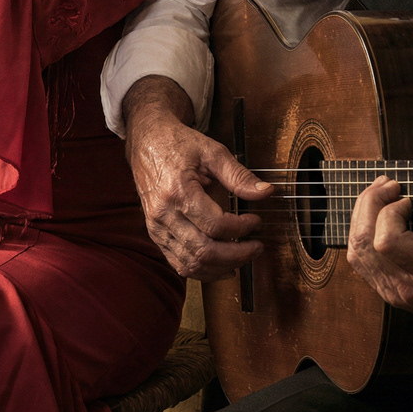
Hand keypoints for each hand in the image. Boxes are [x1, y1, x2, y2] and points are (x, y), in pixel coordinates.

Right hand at [124, 77, 272, 280]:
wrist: (147, 141)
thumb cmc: (177, 144)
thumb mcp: (212, 152)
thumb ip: (239, 175)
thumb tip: (265, 192)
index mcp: (178, 191)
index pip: (216, 225)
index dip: (242, 228)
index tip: (256, 221)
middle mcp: (163, 214)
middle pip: (204, 251)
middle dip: (237, 255)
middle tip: (257, 246)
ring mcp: (156, 227)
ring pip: (191, 264)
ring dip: (222, 267)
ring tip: (243, 256)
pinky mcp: (155, 234)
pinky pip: (179, 263)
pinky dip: (203, 270)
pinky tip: (222, 265)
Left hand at [346, 143, 412, 345]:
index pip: (386, 242)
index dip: (389, 213)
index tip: (408, 199)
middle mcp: (406, 288)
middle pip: (363, 244)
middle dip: (368, 205)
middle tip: (387, 185)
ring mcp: (394, 293)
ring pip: (356, 253)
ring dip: (361, 216)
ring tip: (379, 195)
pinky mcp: (390, 293)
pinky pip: (361, 262)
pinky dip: (362, 233)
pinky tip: (375, 216)